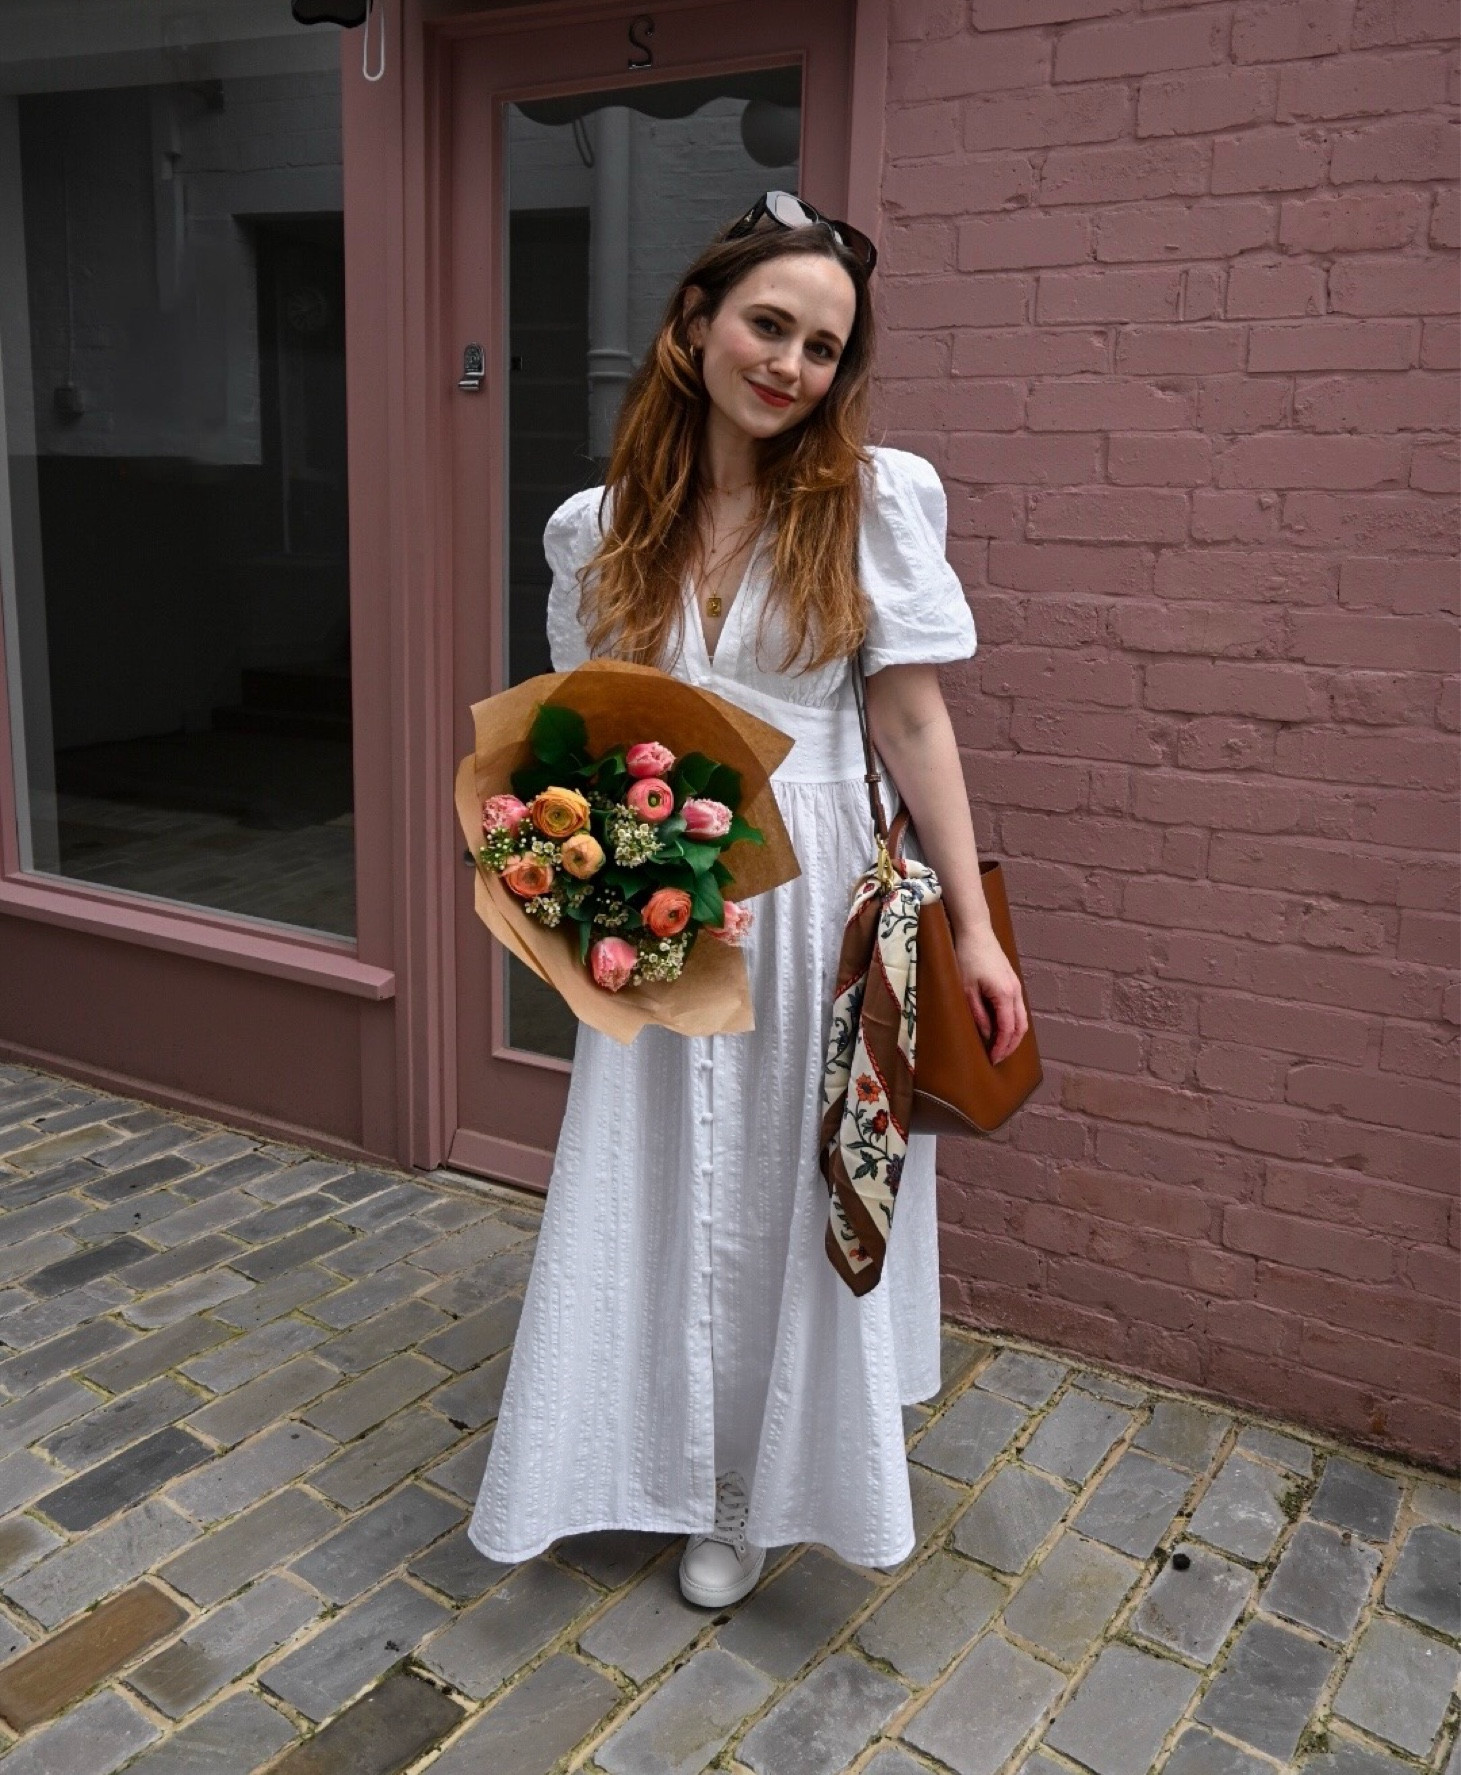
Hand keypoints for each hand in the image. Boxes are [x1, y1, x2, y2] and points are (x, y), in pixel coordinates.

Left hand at [954, 922, 1028, 1065]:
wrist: (975, 932)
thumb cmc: (967, 957)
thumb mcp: (966, 989)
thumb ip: (978, 1014)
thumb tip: (987, 1035)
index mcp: (1005, 994)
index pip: (1007, 1029)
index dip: (1001, 1047)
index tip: (992, 1059)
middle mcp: (1015, 992)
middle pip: (1020, 1027)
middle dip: (1010, 1046)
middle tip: (997, 1058)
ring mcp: (1016, 986)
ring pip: (1022, 1018)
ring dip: (1013, 1035)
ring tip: (999, 1047)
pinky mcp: (1012, 982)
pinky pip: (1018, 1008)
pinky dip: (1013, 1023)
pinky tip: (1001, 1028)